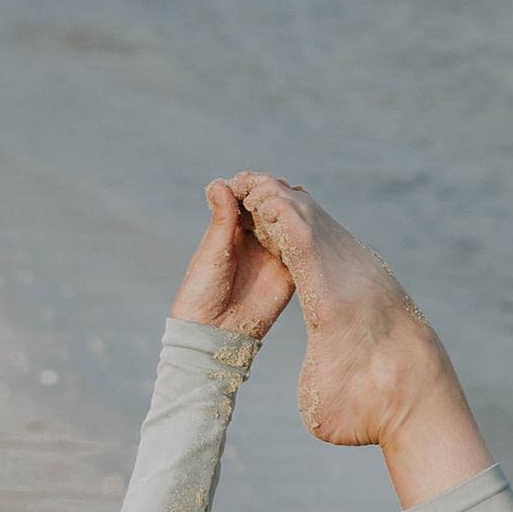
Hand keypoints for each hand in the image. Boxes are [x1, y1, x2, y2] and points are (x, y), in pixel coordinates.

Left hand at [168, 176, 295, 340]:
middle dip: (277, 196)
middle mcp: (253, 241)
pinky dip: (305, 237)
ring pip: (288, 227)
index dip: (253, 187)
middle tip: (281, 185)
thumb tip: (220, 182)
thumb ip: (222, 219)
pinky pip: (300, 252)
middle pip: (271, 210)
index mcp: (231, 232)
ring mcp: (271, 256)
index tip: (255, 178)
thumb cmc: (202, 291)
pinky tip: (309, 224)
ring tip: (297, 198)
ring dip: (293, 213)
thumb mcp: (213, 251)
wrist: (214, 333)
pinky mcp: (287, 275)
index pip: (247, 201)